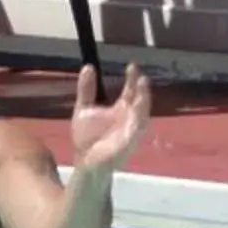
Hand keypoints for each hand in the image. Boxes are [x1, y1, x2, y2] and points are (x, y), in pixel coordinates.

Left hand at [70, 62, 151, 176]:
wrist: (84, 161)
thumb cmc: (87, 137)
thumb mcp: (84, 108)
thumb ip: (86, 89)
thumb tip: (88, 66)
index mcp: (121, 109)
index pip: (131, 91)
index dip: (133, 78)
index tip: (132, 65)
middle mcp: (129, 119)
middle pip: (140, 102)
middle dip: (142, 92)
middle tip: (142, 78)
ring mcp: (130, 133)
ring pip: (141, 118)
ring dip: (143, 106)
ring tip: (142, 94)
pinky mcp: (127, 147)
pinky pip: (134, 136)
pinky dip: (136, 126)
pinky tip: (137, 117)